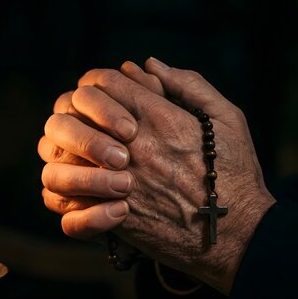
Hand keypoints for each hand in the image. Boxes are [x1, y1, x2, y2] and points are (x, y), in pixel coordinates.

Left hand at [39, 58, 274, 293]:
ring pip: (58, 159)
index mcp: (159, 118)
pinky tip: (83, 195)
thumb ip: (189, 85)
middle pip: (71, 112)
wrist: (239, 234)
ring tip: (81, 158)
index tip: (104, 95)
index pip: (102, 81)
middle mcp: (133, 148)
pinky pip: (66, 208)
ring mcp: (119, 184)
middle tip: (85, 123)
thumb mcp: (227, 118)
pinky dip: (66, 200)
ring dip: (64, 154)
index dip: (97, 84)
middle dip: (72, 112)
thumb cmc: (236, 174)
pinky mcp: (114, 219)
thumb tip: (148, 64)